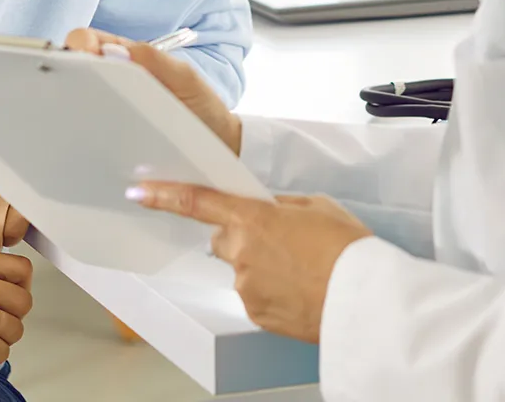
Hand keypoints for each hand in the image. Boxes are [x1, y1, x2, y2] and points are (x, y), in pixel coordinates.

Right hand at [63, 27, 241, 154]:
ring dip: (74, 102)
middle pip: (81, 70)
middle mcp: (118, 81)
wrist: (219, 148)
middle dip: (68, 72)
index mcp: (132, 59)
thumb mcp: (184, 79)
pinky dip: (85, 129)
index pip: (94, 42)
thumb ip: (153, 60)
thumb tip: (110, 50)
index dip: (80, 44)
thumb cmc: (205, 109)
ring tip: (74, 110)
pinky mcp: (112, 136)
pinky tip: (86, 135)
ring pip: (81, 100)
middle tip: (69, 85)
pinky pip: (91, 128)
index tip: (77, 54)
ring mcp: (113, 109)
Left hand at [128, 182, 370, 342]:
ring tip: (301, 268)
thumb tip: (268, 211)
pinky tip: (299, 288)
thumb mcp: (317, 207)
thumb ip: (282, 206)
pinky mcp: (256, 312)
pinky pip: (255, 293)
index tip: (140, 192)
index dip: (164, 195)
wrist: (364, 300)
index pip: (198, 203)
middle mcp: (241, 253)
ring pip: (241, 267)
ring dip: (261, 265)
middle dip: (242, 236)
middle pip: (223, 238)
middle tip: (281, 240)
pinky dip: (271, 289)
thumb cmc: (347, 248)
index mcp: (253, 219)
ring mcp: (246, 287)